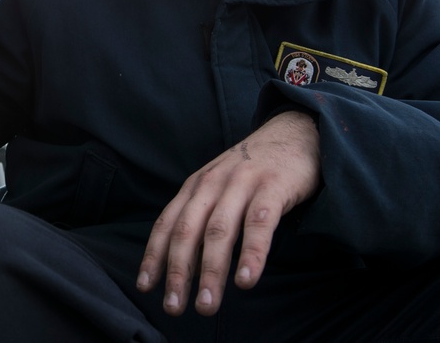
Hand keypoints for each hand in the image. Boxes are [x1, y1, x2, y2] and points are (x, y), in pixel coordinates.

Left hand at [136, 111, 320, 316]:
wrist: (294, 132)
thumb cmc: (254, 171)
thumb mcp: (219, 188)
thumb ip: (203, 218)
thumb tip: (184, 265)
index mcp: (195, 187)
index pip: (167, 224)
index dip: (154, 256)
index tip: (145, 287)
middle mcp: (212, 184)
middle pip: (187, 231)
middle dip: (178, 272)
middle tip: (174, 307)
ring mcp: (242, 184)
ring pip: (219, 231)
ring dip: (211, 271)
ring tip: (207, 305)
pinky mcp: (273, 187)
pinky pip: (260, 224)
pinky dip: (252, 253)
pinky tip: (246, 280)